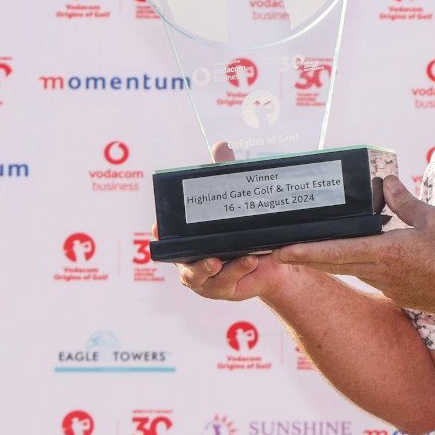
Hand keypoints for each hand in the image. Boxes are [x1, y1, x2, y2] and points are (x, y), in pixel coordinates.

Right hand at [155, 141, 298, 302]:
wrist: (274, 256)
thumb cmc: (243, 228)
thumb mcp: (234, 200)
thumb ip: (224, 174)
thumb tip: (220, 146)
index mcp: (186, 240)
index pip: (167, 236)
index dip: (161, 233)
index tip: (159, 227)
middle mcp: (190, 260)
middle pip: (184, 264)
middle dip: (194, 262)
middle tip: (209, 256)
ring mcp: (206, 277)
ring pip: (204, 276)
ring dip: (217, 268)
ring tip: (231, 259)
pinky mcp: (224, 288)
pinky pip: (228, 282)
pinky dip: (239, 270)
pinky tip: (252, 259)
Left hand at [274, 175, 434, 316]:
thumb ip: (406, 202)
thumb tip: (386, 181)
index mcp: (389, 253)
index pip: (338, 252)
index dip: (306, 252)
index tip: (281, 251)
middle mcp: (384, 274)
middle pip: (336, 265)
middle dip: (307, 258)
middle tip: (282, 250)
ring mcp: (392, 287)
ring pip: (354, 271)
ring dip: (336, 260)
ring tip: (321, 246)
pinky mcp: (402, 295)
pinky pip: (374, 278)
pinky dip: (363, 266)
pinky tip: (369, 256)